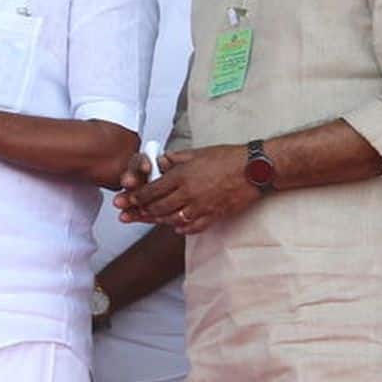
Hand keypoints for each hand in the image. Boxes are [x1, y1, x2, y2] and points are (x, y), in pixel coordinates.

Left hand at [116, 144, 257, 234]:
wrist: (255, 169)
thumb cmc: (228, 158)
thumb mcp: (197, 152)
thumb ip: (175, 158)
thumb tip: (160, 162)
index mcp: (181, 176)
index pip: (151, 190)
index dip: (136, 197)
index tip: (126, 201)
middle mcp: (188, 193)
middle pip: (157, 208)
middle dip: (141, 212)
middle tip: (129, 215)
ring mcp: (201, 206)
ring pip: (172, 219)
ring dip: (159, 220)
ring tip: (150, 220)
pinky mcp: (214, 215)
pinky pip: (193, 227)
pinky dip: (182, 229)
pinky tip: (176, 227)